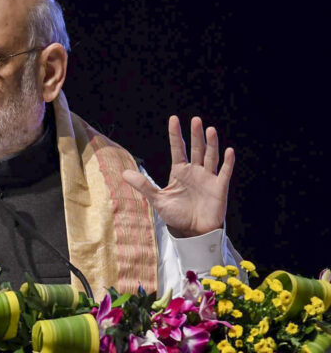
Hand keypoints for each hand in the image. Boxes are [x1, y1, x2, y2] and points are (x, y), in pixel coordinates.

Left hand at [122, 116, 234, 237]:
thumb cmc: (177, 215)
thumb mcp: (158, 199)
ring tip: (209, 130)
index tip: (174, 119)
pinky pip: (224, 172)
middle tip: (195, 120)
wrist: (193, 233)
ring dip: (211, 144)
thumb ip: (143, 185)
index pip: (177, 149)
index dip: (175, 135)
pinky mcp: (219, 188)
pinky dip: (227, 162)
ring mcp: (208, 178)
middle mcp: (195, 171)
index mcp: (179, 171)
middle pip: (195, 149)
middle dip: (195, 135)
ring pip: (210, 156)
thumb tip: (123, 173)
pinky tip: (229, 150)